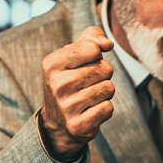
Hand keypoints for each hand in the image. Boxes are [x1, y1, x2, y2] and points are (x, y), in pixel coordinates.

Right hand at [39, 27, 115, 159]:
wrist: (57, 121)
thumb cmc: (69, 80)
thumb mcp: (72, 55)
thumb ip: (91, 38)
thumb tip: (108, 44)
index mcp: (52, 64)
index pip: (92, 48)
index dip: (96, 54)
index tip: (85, 63)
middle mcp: (57, 84)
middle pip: (105, 68)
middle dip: (103, 74)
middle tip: (87, 83)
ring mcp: (67, 106)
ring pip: (109, 88)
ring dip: (104, 92)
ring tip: (88, 96)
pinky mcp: (79, 125)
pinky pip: (108, 108)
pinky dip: (104, 108)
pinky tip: (90, 110)